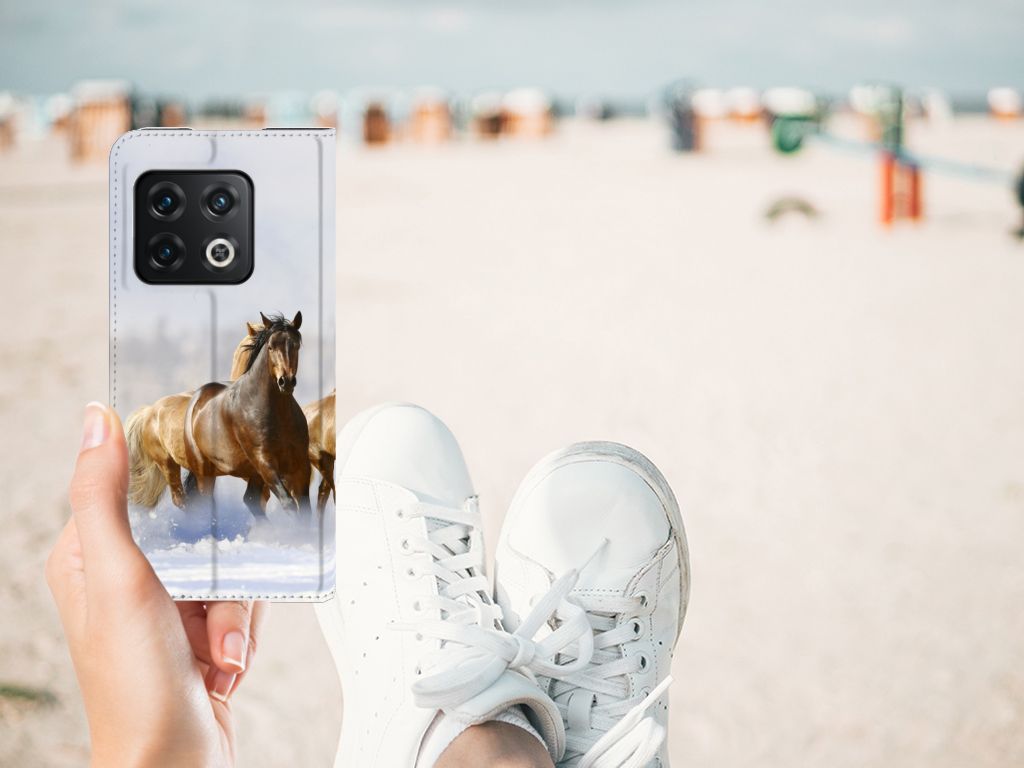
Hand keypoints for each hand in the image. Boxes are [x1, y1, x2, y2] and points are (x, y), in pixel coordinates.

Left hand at [46, 403, 266, 766]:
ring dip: (233, 611)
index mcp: (88, 557)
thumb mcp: (118, 578)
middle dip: (219, 573)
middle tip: (211, 606)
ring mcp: (164, 608)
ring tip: (218, 648)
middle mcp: (125, 579)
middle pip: (196, 530)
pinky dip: (242, 632)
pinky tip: (226, 661)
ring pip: (226, 567)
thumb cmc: (135, 686)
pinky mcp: (198, 632)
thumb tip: (96, 420)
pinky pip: (241, 602)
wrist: (175, 763)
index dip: (175, 489)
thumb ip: (104, 497)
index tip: (203, 487)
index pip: (135, 489)